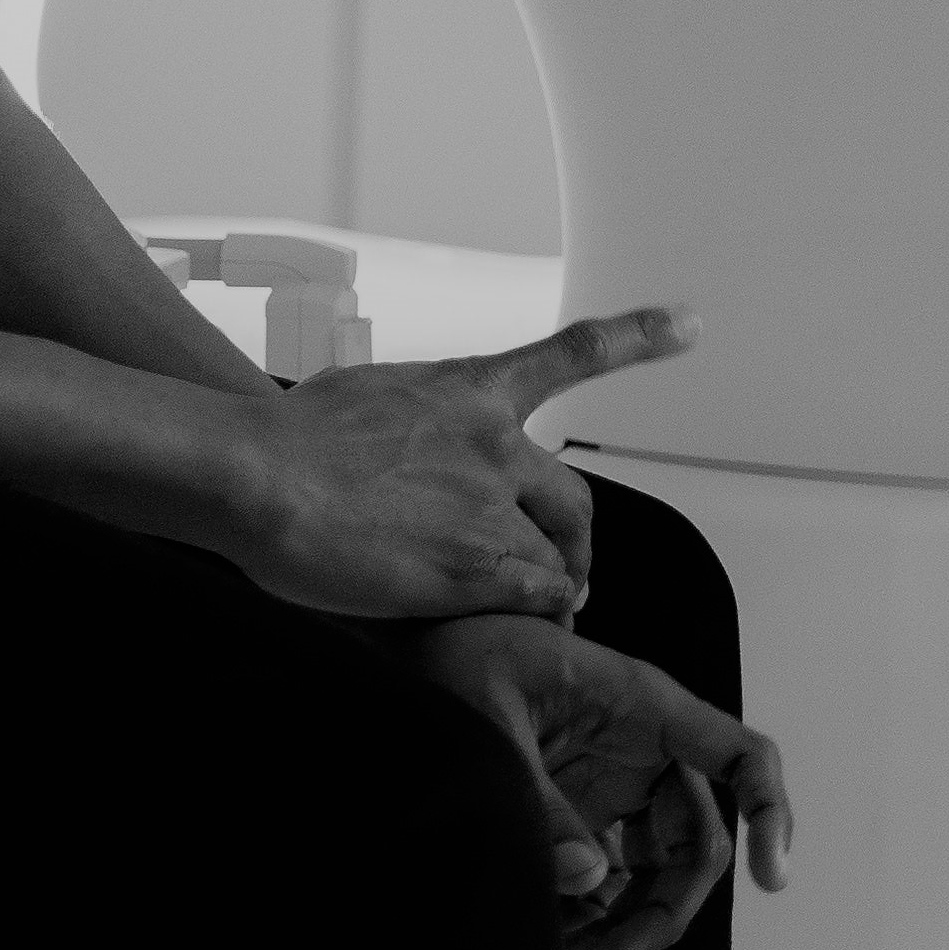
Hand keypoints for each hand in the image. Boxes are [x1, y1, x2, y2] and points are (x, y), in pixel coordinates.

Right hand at [228, 310, 689, 619]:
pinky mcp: (478, 566)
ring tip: (519, 614)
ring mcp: (491, 505)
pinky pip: (536, 597)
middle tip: (573, 571)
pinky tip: (510, 627)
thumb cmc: (285, 439)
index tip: (690, 322)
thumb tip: (408, 443)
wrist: (258, 474)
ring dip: (542, 588)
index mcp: (468, 390)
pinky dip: (534, 615)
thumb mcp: (365, 397)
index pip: (572, 354)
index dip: (640, 337)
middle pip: (573, 498)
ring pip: (551, 558)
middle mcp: (495, 442)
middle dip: (578, 541)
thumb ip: (413, 422)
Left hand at [407, 613, 793, 949]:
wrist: (412, 659)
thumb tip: (589, 878)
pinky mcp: (583, 823)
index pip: (740, 756)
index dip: (769, 813)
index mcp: (643, 707)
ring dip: (627, 930)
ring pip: (657, 880)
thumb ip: (535, 799)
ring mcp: (616, 793)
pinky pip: (611, 888)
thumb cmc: (458, 660)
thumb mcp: (488, 721)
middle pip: (698, 847)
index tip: (772, 880)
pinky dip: (592, 925)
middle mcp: (643, 754)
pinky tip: (551, 949)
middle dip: (667, 911)